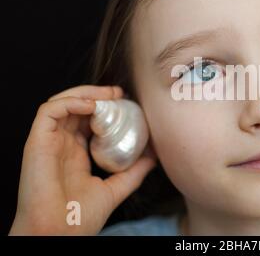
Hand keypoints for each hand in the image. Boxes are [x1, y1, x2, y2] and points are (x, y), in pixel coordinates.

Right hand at [9, 85, 156, 234]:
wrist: (60, 234)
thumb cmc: (80, 218)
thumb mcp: (115, 188)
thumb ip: (134, 172)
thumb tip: (154, 156)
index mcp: (75, 153)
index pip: (87, 121)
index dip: (105, 108)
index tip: (125, 102)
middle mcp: (60, 144)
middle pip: (75, 108)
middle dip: (98, 95)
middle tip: (119, 93)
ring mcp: (48, 142)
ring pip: (61, 103)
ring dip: (86, 93)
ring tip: (108, 95)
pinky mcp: (37, 142)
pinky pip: (49, 111)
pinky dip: (70, 101)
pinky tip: (92, 105)